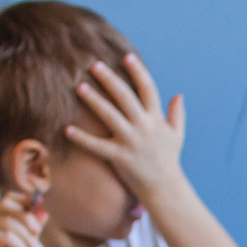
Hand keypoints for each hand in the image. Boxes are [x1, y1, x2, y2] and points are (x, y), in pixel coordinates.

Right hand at [0, 190, 46, 246]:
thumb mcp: (27, 246)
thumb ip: (33, 229)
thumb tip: (43, 211)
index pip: (7, 200)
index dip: (26, 203)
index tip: (39, 220)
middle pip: (7, 207)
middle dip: (29, 223)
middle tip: (38, 245)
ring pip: (8, 223)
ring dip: (27, 240)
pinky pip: (5, 236)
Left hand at [63, 53, 187, 204]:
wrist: (166, 190)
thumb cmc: (169, 161)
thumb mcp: (177, 135)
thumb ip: (177, 114)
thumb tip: (178, 95)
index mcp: (156, 119)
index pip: (148, 89)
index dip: (138, 71)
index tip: (126, 56)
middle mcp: (144, 127)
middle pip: (125, 97)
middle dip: (110, 79)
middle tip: (94, 64)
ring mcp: (132, 142)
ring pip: (110, 115)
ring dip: (94, 100)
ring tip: (80, 86)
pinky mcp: (120, 157)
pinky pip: (98, 146)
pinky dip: (82, 138)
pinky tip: (67, 129)